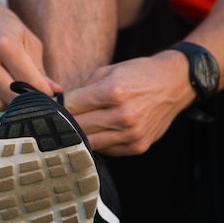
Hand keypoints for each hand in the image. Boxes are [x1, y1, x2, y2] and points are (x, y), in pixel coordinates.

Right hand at [0, 3, 61, 112]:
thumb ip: (40, 69)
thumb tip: (55, 92)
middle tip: (30, 95)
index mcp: (4, 44)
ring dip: (5, 104)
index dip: (43, 94)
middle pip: (10, 98)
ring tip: (10, 90)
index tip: (49, 96)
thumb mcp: (27, 39)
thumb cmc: (3, 27)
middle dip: (24, 102)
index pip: (29, 82)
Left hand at [64, 51, 194, 155]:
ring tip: (70, 131)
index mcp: (114, 92)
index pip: (72, 107)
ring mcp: (132, 134)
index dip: (57, 108)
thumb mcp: (108, 72)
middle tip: (54, 122)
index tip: (48, 109)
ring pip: (90, 143)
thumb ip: (82, 90)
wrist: (175, 84)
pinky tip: (94, 134)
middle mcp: (124, 115)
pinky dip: (97, 143)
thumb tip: (59, 106)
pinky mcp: (138, 146)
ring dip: (77, 137)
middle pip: (78, 127)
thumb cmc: (138, 74)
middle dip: (64, 123)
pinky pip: (106, 151)